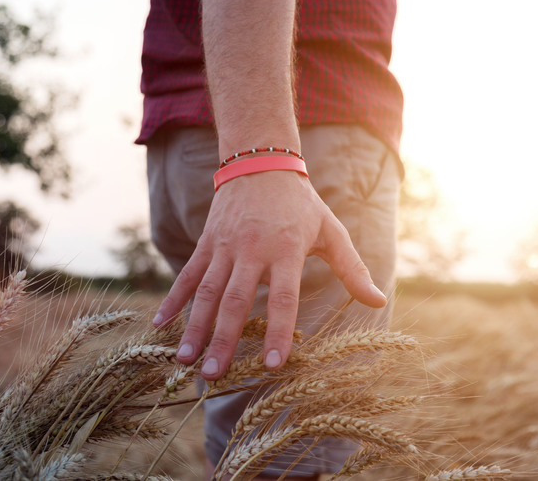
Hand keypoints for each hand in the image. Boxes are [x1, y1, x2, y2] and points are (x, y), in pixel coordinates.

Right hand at [151, 170, 386, 379]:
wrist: (261, 163)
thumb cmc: (301, 204)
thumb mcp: (331, 231)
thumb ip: (352, 269)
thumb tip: (378, 301)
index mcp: (285, 250)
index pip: (283, 297)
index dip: (279, 330)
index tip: (274, 364)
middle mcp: (252, 250)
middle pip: (236, 301)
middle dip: (224, 339)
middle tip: (215, 375)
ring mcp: (225, 247)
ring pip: (207, 292)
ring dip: (194, 327)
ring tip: (185, 359)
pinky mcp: (207, 243)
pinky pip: (187, 274)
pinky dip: (173, 300)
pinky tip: (159, 325)